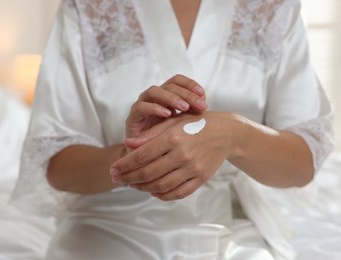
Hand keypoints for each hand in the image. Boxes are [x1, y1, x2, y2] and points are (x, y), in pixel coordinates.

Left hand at [112, 112, 241, 200]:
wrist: (227, 133)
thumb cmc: (197, 124)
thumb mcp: (173, 122)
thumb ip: (150, 135)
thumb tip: (128, 144)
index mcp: (173, 137)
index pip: (142, 155)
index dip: (125, 164)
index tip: (113, 169)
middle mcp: (183, 154)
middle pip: (148, 173)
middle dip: (129, 178)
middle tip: (118, 179)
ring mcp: (193, 168)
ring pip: (161, 185)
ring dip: (143, 188)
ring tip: (133, 185)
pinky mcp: (202, 178)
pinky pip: (178, 192)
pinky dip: (163, 195)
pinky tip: (153, 191)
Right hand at [126, 74, 207, 139]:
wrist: (146, 160)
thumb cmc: (166, 142)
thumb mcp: (182, 126)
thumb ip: (190, 113)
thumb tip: (204, 104)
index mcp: (166, 96)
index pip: (177, 81)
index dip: (190, 84)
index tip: (203, 95)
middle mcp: (153, 98)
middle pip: (169, 85)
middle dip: (186, 93)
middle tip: (200, 104)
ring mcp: (142, 106)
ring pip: (154, 91)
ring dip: (171, 98)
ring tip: (184, 107)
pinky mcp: (132, 118)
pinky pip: (141, 107)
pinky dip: (154, 108)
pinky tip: (168, 114)